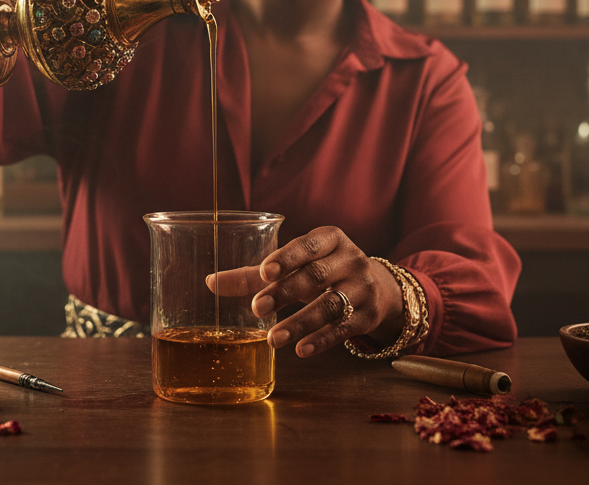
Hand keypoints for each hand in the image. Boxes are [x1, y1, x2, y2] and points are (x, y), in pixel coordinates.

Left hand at [207, 226, 405, 357]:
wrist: (377, 288)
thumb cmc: (323, 271)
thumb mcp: (296, 266)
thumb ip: (254, 275)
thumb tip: (210, 282)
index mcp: (330, 239)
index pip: (307, 245)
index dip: (286, 258)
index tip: (264, 272)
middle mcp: (350, 259)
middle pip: (316, 276)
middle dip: (285, 292)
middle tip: (258, 308)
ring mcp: (363, 287)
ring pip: (330, 305)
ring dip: (300, 322)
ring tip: (273, 339)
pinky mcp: (368, 315)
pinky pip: (344, 329)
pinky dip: (322, 340)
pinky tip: (301, 350)